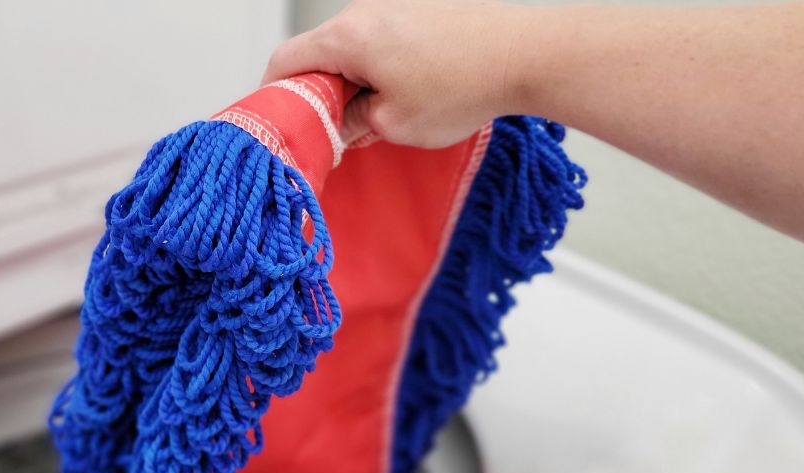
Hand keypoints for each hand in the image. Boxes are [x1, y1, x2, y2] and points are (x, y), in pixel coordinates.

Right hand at [263, 0, 533, 147]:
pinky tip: (410, 89)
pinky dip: (383, 63)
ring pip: (353, 45)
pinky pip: (384, 36)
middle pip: (319, 51)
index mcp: (347, 37)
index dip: (276, 94)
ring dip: (356, 78)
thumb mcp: (395, 125)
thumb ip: (354, 125)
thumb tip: (340, 124)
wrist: (527, 54)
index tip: (284, 120)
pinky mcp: (420, 6)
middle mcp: (365, 11)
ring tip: (383, 111)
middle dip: (323, 91)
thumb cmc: (466, 85)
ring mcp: (394, 4)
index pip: (285, 60)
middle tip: (339, 128)